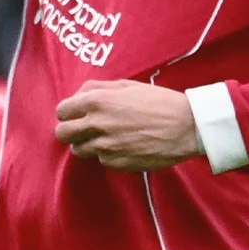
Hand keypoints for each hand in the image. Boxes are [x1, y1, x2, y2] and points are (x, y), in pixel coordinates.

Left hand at [54, 81, 202, 171]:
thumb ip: (98, 88)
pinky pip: (100, 160)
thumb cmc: (159, 102)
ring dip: (87, 144)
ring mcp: (105, 147)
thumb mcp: (127, 85)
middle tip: (84, 129)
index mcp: (97, 101)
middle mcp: (97, 124)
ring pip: (78, 150)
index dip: (68, 113)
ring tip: (105, 138)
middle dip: (70, 130)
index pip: (62, 111)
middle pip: (62, 134)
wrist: (186, 127)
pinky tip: (123, 146)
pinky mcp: (116, 163)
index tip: (76, 114)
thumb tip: (78, 97)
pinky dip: (107, 154)